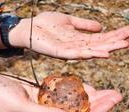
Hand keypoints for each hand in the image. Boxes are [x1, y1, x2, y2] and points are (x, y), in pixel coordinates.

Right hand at [0, 73, 121, 111]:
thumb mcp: (19, 108)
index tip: (112, 101)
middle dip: (99, 105)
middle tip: (116, 94)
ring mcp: (45, 106)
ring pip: (73, 104)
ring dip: (89, 98)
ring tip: (105, 91)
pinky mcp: (42, 95)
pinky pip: (62, 95)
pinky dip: (74, 91)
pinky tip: (84, 87)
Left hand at [10, 12, 128, 58]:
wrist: (29, 28)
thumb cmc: (46, 24)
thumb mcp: (69, 21)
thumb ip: (84, 25)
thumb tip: (100, 27)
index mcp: (78, 38)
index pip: (100, 38)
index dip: (113, 35)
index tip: (128, 31)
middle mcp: (76, 46)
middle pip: (98, 45)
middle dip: (115, 42)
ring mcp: (68, 50)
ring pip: (91, 50)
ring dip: (107, 48)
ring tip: (123, 45)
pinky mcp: (60, 52)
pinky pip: (77, 54)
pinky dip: (91, 54)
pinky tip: (103, 53)